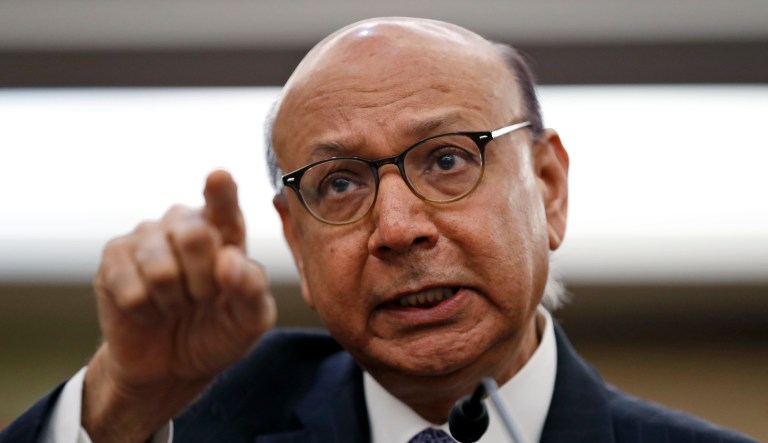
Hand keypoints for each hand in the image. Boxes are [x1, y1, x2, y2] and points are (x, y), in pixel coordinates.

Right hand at [82, 170, 275, 441]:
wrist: (172, 366)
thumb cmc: (218, 332)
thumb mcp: (249, 321)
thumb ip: (252, 290)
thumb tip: (230, 261)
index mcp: (225, 229)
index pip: (224, 204)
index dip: (220, 191)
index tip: (219, 177)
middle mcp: (185, 223)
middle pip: (195, 236)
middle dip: (204, 283)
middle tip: (204, 299)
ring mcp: (146, 236)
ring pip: (161, 268)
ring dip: (174, 301)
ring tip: (177, 305)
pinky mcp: (113, 258)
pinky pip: (132, 290)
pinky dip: (146, 312)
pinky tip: (149, 311)